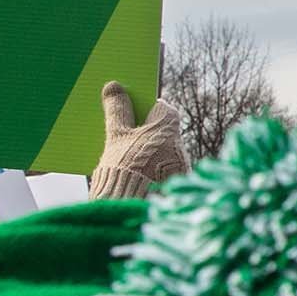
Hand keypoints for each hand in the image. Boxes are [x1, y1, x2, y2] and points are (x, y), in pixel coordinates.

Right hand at [87, 82, 187, 199]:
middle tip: (125, 135)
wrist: (128, 209)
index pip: (162, 108)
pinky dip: (154, 170)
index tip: (129, 109)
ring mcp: (182, 167)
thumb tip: (114, 86)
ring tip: (127, 157)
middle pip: (164, 131)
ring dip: (151, 152)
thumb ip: (117, 110)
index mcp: (168, 127)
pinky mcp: (177, 186)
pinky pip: (166, 171)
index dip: (145, 107)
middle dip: (147, 131)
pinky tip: (136, 174)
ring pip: (166, 152)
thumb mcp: (115, 136)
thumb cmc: (121, 169)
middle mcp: (181, 145)